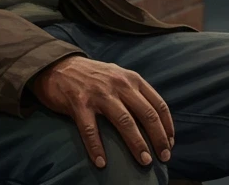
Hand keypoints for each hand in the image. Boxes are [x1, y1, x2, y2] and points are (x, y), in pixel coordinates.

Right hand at [30, 55, 173, 169]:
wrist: (58, 65)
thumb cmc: (93, 76)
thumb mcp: (119, 76)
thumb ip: (135, 92)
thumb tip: (154, 119)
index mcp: (132, 79)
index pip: (158, 104)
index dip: (167, 126)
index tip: (170, 143)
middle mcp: (119, 84)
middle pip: (146, 114)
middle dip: (158, 138)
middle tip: (164, 157)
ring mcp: (99, 94)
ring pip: (124, 122)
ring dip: (136, 144)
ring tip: (144, 162)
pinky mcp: (79, 103)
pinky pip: (90, 130)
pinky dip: (97, 148)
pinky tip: (101, 163)